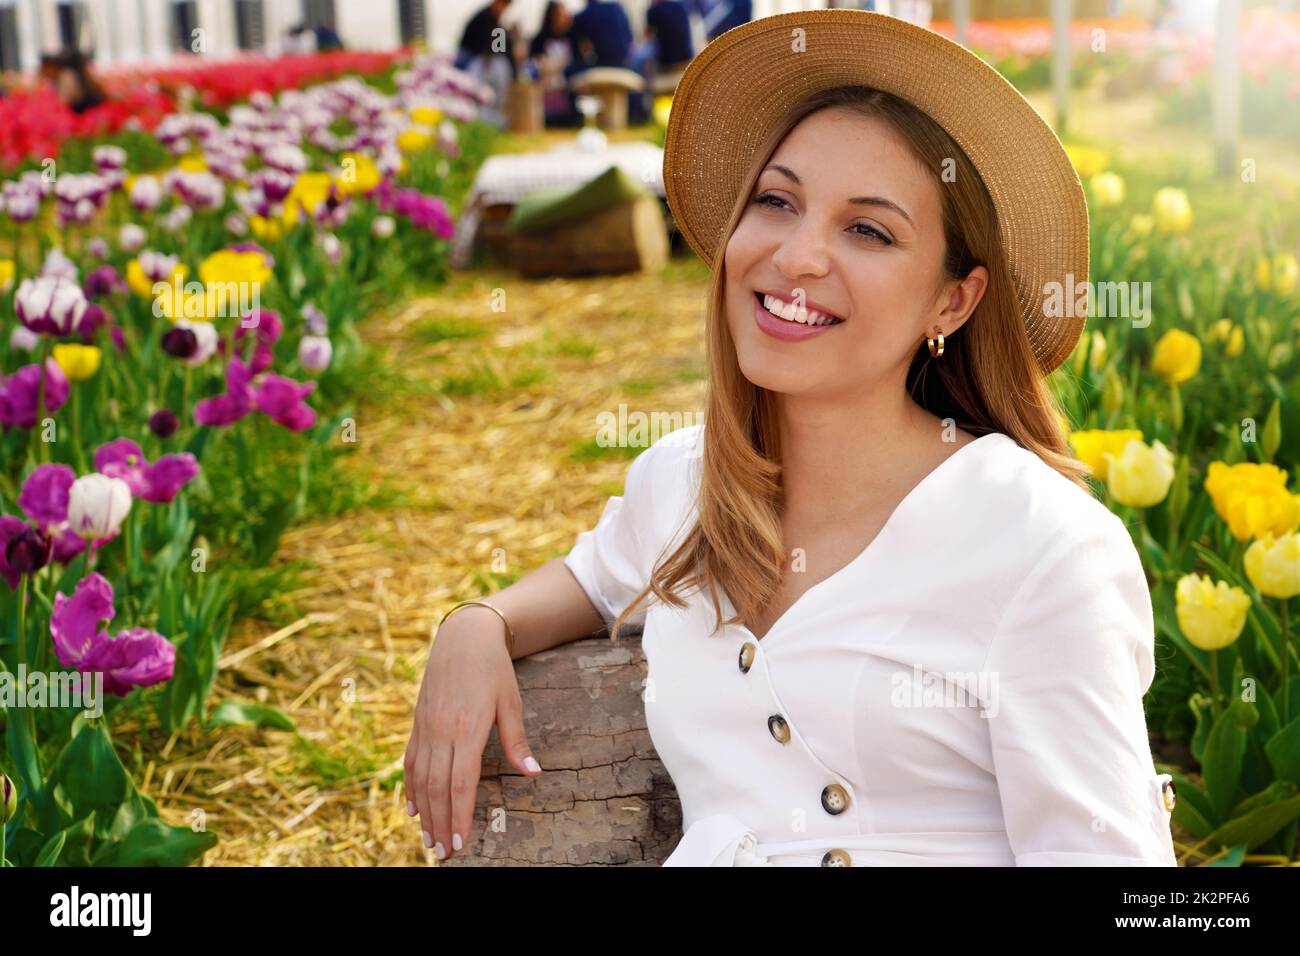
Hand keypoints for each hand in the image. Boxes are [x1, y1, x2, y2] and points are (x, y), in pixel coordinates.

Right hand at [403, 607, 542, 860]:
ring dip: (424, 813)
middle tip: (442, 854)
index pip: (461, 782)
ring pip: (420, 778)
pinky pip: (410, 761)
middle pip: (438, 788)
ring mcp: (425, 727)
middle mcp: (441, 730)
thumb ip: (517, 739)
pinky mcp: (417, 722)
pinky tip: (413, 808)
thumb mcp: (511, 701)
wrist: (462, 635)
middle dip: (440, 824)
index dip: (459, 815)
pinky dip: (410, 788)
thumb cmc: (493, 668)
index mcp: (468, 727)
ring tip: (428, 840)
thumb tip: (533, 773)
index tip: (460, 842)